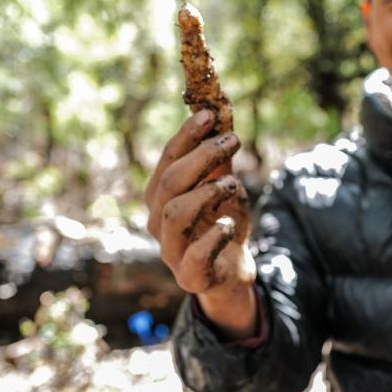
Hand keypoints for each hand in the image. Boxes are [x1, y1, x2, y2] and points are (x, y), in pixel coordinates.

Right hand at [144, 109, 256, 337]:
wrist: (231, 274)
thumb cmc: (222, 224)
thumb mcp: (225, 188)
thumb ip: (221, 160)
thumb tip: (223, 114)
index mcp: (161, 197)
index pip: (167, 160)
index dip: (185, 136)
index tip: (209, 115)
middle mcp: (158, 222)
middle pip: (169, 183)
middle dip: (201, 157)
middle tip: (233, 141)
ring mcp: (171, 250)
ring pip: (176, 214)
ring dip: (206, 192)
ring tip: (233, 183)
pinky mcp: (189, 276)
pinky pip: (195, 255)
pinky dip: (214, 236)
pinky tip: (229, 224)